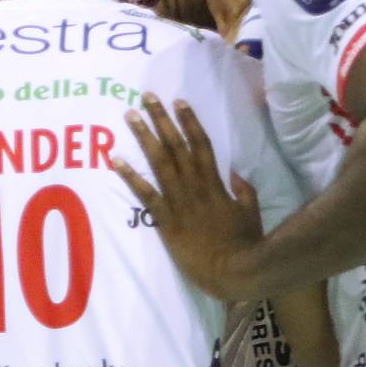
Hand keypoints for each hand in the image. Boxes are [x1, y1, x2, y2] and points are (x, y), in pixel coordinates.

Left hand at [112, 94, 261, 301]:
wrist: (232, 269)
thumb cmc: (244, 243)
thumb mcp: (251, 211)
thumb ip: (244, 190)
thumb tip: (235, 174)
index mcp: (215, 182)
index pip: (201, 144)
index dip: (189, 121)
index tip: (179, 102)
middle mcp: (195, 185)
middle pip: (176, 145)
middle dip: (161, 119)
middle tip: (146, 97)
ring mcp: (179, 201)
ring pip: (159, 162)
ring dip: (144, 136)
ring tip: (130, 116)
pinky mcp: (165, 220)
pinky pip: (145, 194)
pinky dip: (129, 176)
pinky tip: (115, 160)